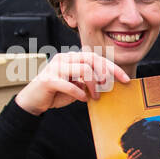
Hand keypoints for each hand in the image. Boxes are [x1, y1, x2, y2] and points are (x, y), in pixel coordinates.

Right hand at [14, 50, 128, 115]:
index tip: (125, 79)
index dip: (112, 68)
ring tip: (95, 96)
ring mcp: (55, 68)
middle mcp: (63, 59)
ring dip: (93, 85)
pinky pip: (70, 84)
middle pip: (91, 59)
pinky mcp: (49, 80)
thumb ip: (90, 81)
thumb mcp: (78, 85)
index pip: (96, 57)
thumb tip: (109, 83)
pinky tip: (83, 99)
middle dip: (106, 73)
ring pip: (83, 69)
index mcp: (71, 58)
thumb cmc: (57, 92)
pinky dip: (80, 93)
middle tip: (110, 87)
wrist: (34, 101)